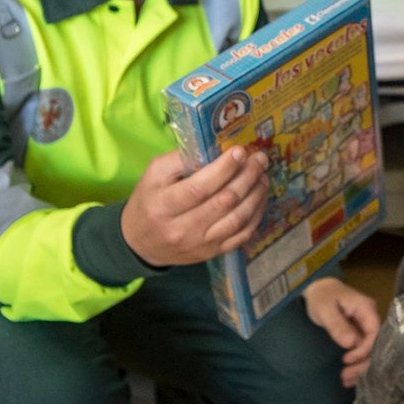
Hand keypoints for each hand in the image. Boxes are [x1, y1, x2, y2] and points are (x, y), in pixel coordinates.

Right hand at [120, 147, 268, 266]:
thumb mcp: (153, 174)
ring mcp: (200, 244)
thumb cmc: (149, 200)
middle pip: (224, 202)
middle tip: (259, 159)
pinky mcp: (212, 253)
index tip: (240, 151)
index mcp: (163, 206)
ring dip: (256, 195)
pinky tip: (259, 197)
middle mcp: (182, 229)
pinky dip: (256, 214)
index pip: (200, 188)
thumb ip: (180, 160)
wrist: (141, 242)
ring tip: (262, 176)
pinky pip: (242, 235)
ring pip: (237, 219)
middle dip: (247, 177)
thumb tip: (214, 150)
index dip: (224, 168)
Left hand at [302, 278, 379, 386]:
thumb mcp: (325, 309)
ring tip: (345, 380)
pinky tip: (349, 377)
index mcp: (366, 308)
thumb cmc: (321, 297)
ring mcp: (365, 327)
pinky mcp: (359, 334)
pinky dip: (356, 364)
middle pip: (375, 344)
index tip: (347, 359)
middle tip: (345, 376)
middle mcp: (370, 318)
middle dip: (362, 362)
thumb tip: (351, 343)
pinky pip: (362, 350)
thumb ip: (337, 325)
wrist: (317, 290)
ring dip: (359, 366)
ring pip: (369, 350)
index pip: (374, 332)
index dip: (364, 349)